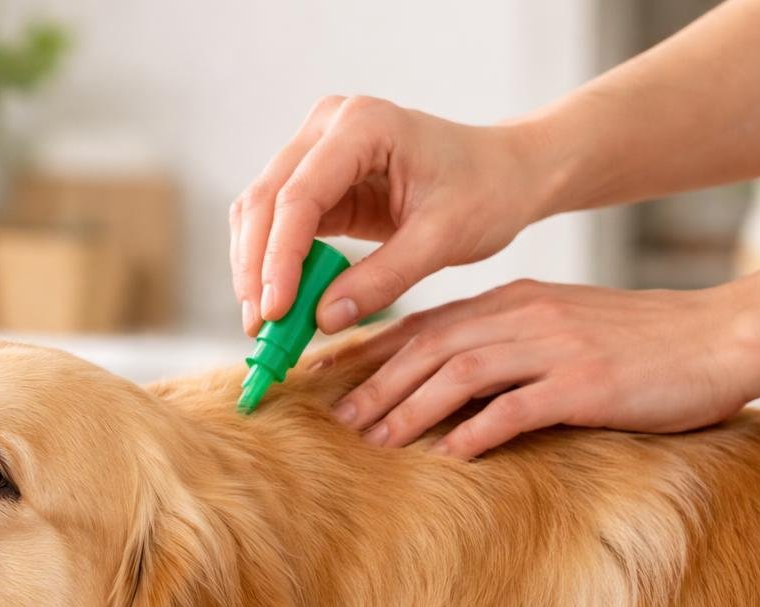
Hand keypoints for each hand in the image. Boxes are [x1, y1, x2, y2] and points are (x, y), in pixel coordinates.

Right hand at [229, 95, 551, 336]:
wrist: (504, 173)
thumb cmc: (485, 192)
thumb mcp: (442, 239)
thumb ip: (383, 278)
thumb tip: (323, 319)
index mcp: (365, 125)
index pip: (300, 195)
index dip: (279, 258)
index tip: (275, 312)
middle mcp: (329, 126)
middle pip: (265, 200)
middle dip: (256, 268)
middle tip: (260, 329)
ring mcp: (316, 149)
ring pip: (259, 211)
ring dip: (254, 268)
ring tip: (264, 324)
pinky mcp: (315, 179)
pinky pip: (277, 223)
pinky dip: (272, 264)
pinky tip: (278, 302)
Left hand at [328, 279, 756, 457]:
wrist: (719, 338)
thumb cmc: (636, 344)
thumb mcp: (558, 329)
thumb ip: (503, 345)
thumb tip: (442, 382)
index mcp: (513, 301)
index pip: (424, 322)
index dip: (370, 349)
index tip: (328, 377)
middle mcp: (524, 316)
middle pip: (430, 346)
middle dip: (377, 383)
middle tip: (339, 420)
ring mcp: (554, 347)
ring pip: (460, 373)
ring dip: (411, 409)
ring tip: (376, 444)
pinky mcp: (585, 383)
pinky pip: (517, 409)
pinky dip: (477, 432)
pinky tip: (449, 457)